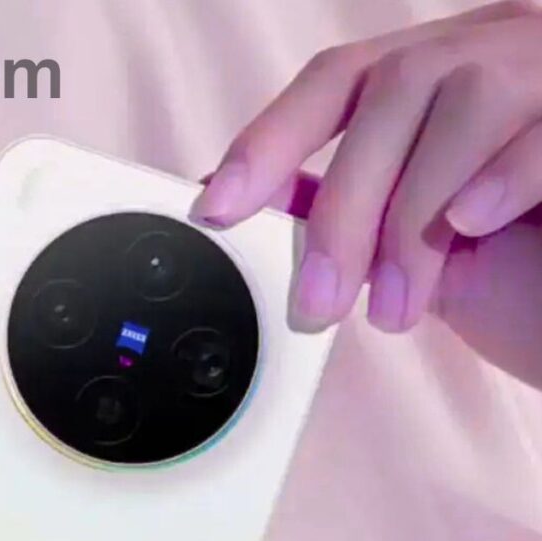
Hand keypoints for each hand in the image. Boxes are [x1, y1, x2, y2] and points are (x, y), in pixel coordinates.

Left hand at [191, 0, 541, 344]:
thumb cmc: (532, 265)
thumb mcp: (427, 242)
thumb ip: (363, 213)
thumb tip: (262, 206)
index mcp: (440, 75)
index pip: (339, 82)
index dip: (270, 138)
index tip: (215, 203)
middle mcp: (496, 49)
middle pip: (391, 93)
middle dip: (342, 206)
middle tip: (318, 300)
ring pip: (461, 100)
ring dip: (413, 215)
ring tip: (400, 307)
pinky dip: (500, 174)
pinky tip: (473, 224)